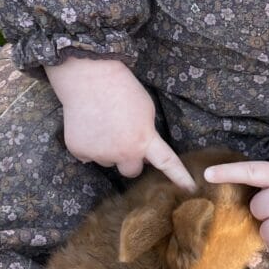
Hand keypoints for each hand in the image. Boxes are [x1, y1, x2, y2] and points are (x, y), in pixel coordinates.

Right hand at [45, 58, 194, 190]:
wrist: (89, 78)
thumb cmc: (122, 87)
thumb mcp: (146, 109)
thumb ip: (147, 133)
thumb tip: (142, 151)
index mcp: (144, 140)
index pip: (166, 163)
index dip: (180, 178)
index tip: (190, 190)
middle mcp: (122, 153)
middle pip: (131, 171)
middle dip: (130, 159)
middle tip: (124, 138)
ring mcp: (99, 154)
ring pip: (108, 161)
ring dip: (108, 150)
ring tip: (103, 124)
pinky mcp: (79, 151)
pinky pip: (88, 154)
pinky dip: (89, 144)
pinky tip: (89, 125)